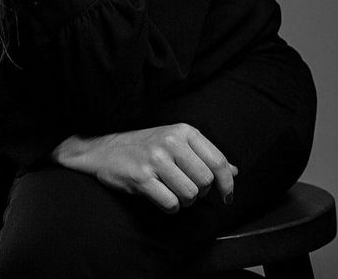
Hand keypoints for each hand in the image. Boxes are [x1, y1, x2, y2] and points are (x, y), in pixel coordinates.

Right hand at [50, 124, 238, 213]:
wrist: (102, 150)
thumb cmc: (143, 146)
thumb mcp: (175, 142)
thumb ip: (205, 155)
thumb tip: (235, 171)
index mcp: (182, 131)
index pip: (218, 161)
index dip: (227, 184)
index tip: (226, 196)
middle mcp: (170, 141)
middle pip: (206, 182)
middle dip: (199, 192)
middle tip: (185, 188)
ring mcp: (155, 159)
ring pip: (190, 196)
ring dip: (183, 201)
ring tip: (170, 191)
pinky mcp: (142, 177)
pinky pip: (171, 204)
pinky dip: (169, 207)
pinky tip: (159, 196)